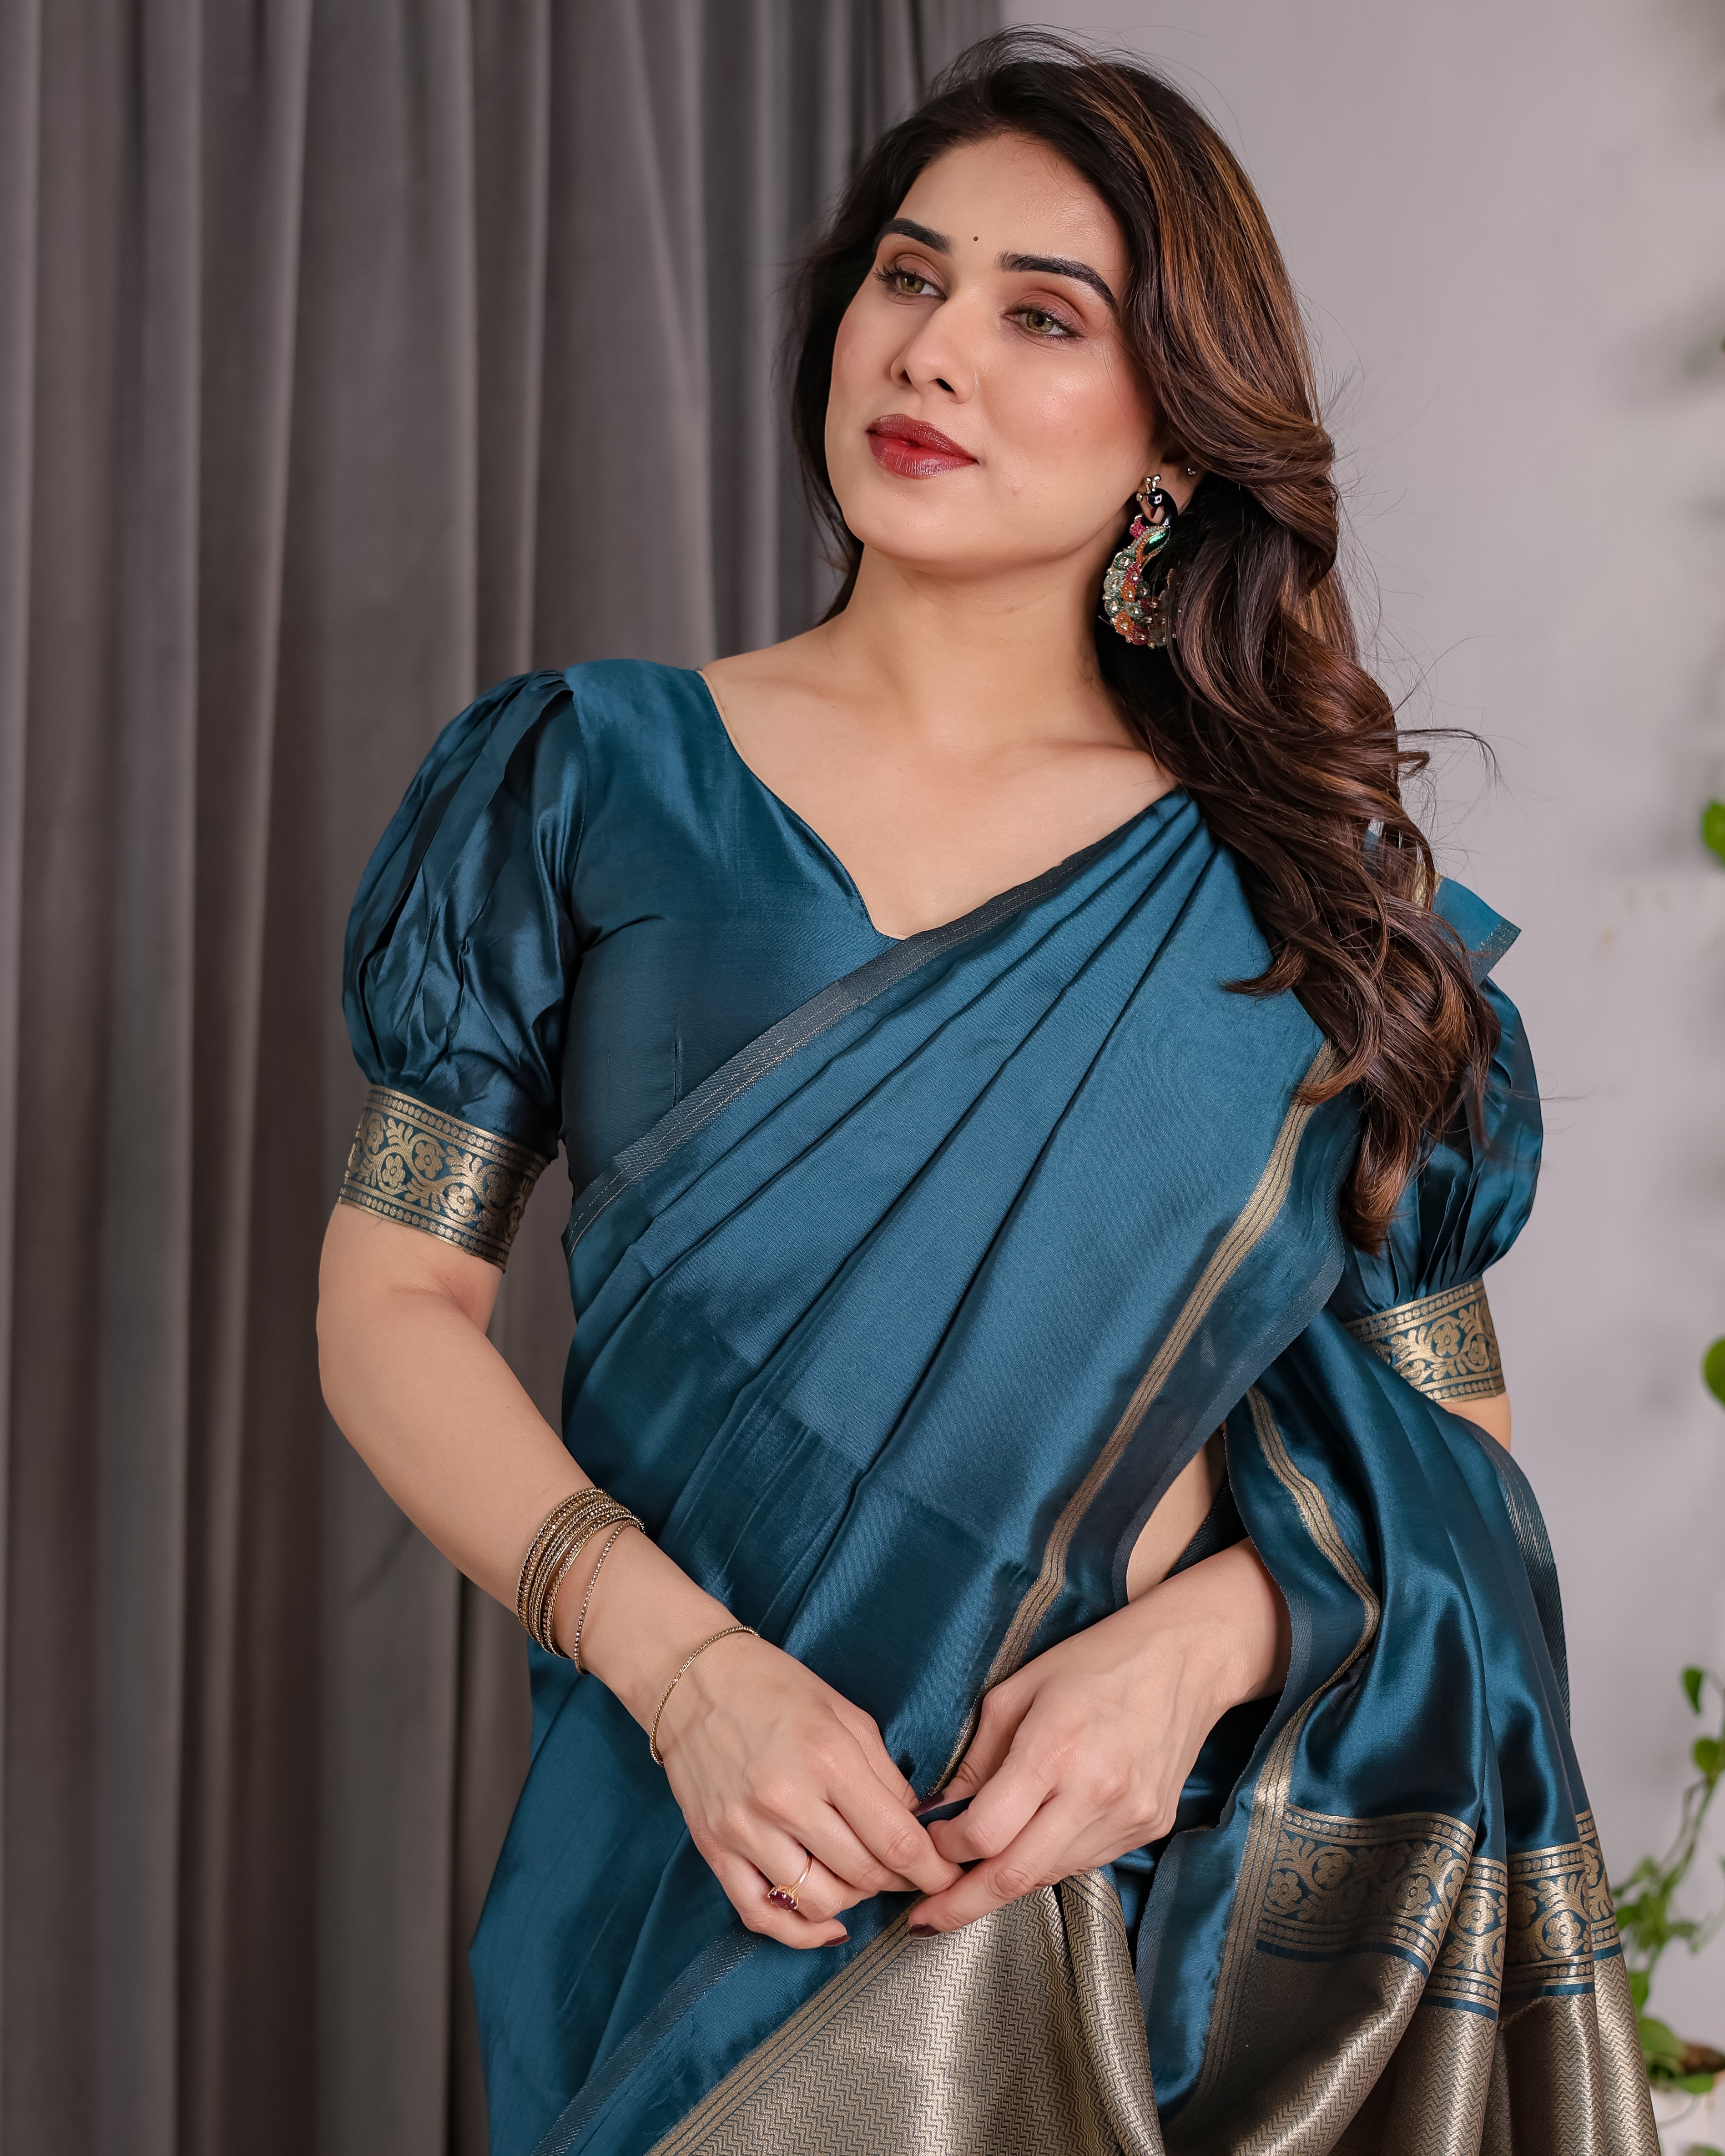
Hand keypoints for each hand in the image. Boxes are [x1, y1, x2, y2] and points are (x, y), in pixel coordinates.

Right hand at [654, 1629, 962, 1949]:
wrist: (694, 1680)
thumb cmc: (774, 1687)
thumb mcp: (845, 1714)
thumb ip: (884, 1773)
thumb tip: (916, 1824)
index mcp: (828, 1759)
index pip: (896, 1840)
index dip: (932, 1869)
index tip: (947, 1875)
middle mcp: (786, 1800)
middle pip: (863, 1875)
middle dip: (898, 1881)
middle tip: (909, 1873)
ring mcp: (746, 1829)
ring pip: (819, 1902)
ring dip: (853, 1900)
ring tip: (861, 1879)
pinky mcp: (715, 1849)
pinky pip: (761, 1915)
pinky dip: (800, 1931)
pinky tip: (826, 1923)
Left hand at [912, 1540, 1288, 1933]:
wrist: (1183, 1658)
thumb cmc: (1094, 1661)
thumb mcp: (1016, 1691)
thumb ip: (977, 1758)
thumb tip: (939, 1814)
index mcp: (1055, 1748)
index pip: (986, 1833)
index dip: (946, 1850)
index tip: (927, 1846)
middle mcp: (1096, 1791)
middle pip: (1015, 1875)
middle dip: (962, 1904)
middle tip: (925, 1919)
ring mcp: (1129, 1817)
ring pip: (1049, 1876)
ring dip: (1005, 1884)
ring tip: (970, 1885)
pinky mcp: (1150, 1828)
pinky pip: (1083, 1862)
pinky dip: (1047, 1863)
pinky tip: (1028, 1848)